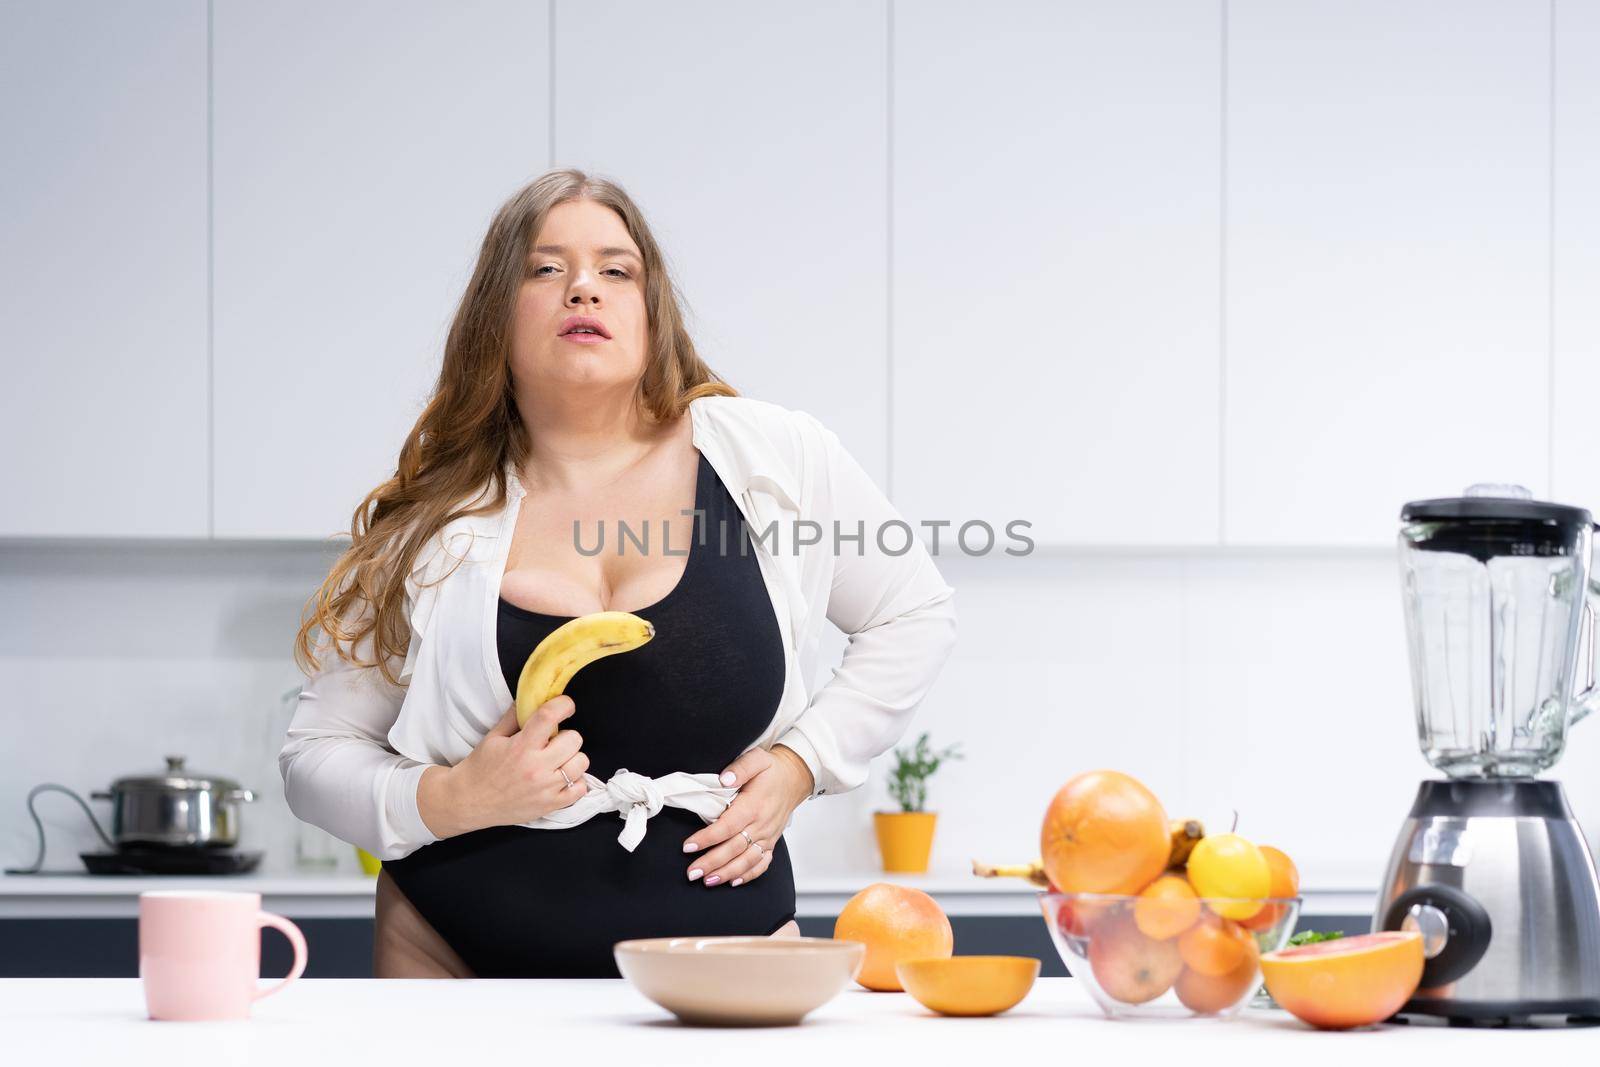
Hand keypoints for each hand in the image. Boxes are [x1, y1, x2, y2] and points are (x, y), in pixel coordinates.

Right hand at [418, 696, 589, 837]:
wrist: (469, 802)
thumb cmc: (481, 768)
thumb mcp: (493, 737)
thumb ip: (514, 716)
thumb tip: (531, 697)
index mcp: (521, 747)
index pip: (550, 716)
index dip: (563, 705)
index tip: (565, 705)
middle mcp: (536, 768)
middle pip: (574, 739)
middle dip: (566, 735)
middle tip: (552, 741)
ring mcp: (545, 789)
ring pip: (581, 762)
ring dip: (572, 758)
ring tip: (557, 760)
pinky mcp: (550, 805)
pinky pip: (580, 789)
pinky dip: (575, 781)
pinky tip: (561, 778)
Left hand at [682, 744, 811, 887]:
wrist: (795, 778)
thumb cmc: (772, 770)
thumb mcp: (756, 759)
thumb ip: (740, 768)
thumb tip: (724, 778)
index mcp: (754, 805)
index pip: (727, 826)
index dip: (707, 838)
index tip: (688, 846)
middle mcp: (761, 824)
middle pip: (734, 848)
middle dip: (711, 863)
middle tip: (692, 872)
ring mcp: (767, 836)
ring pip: (747, 860)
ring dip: (727, 873)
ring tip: (708, 881)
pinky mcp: (771, 842)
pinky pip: (762, 864)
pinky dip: (748, 875)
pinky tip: (733, 882)